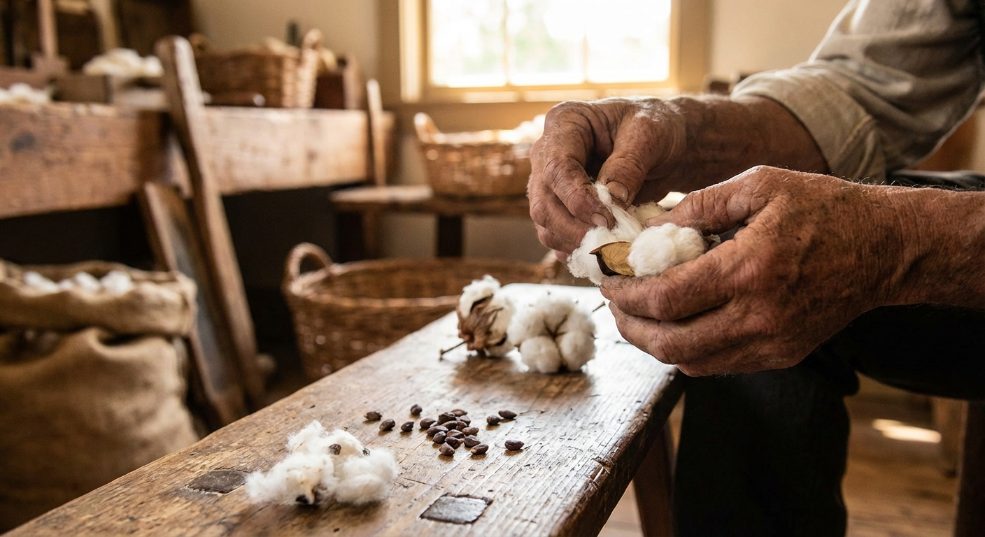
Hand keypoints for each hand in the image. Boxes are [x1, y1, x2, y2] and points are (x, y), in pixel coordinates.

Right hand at [528, 98, 690, 253]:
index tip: (607, 219)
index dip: (578, 199)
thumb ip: (629, 165)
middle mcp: (547, 154)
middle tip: (608, 244)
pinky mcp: (560, 208)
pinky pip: (556, 236)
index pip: (557, 168)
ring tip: (610, 250)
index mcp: (564, 123)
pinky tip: (603, 254)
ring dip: (574, 243)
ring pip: (545, 223)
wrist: (664, 145)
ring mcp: (549, 183)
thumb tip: (611, 200)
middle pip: (543, 202)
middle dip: (573, 229)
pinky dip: (576, 249)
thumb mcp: (650, 135)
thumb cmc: (657, 128)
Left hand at [600, 166, 907, 375]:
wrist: (885, 249)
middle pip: (669, 342)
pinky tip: (675, 323)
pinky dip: (686, 349)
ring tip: (637, 314)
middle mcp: (758, 316)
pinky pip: (718, 364)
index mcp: (749, 269)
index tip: (608, 279)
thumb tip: (653, 225)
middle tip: (615, 301)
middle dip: (630, 325)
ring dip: (654, 342)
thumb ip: (702, 203)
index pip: (666, 298)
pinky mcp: (781, 355)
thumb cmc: (824, 208)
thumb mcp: (761, 184)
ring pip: (690, 361)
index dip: (626, 294)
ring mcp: (771, 342)